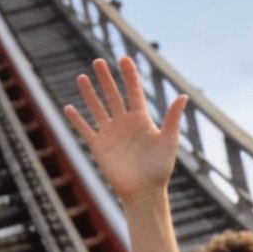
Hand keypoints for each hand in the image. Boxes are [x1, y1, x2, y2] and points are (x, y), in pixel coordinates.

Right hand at [64, 58, 188, 206]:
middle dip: (106, 79)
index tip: (124, 59)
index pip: (133, 92)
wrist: (144, 193)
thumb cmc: (160, 169)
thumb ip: (173, 119)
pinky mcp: (99, 147)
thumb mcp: (168, 142)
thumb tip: (183, 96)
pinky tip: (69, 108)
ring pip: (97, 108)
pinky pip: (86, 130)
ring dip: (89, 93)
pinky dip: (77, 120)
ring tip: (82, 77)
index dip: (129, 75)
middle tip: (98, 61)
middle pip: (113, 95)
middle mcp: (124, 123)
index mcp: (141, 119)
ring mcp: (110, 133)